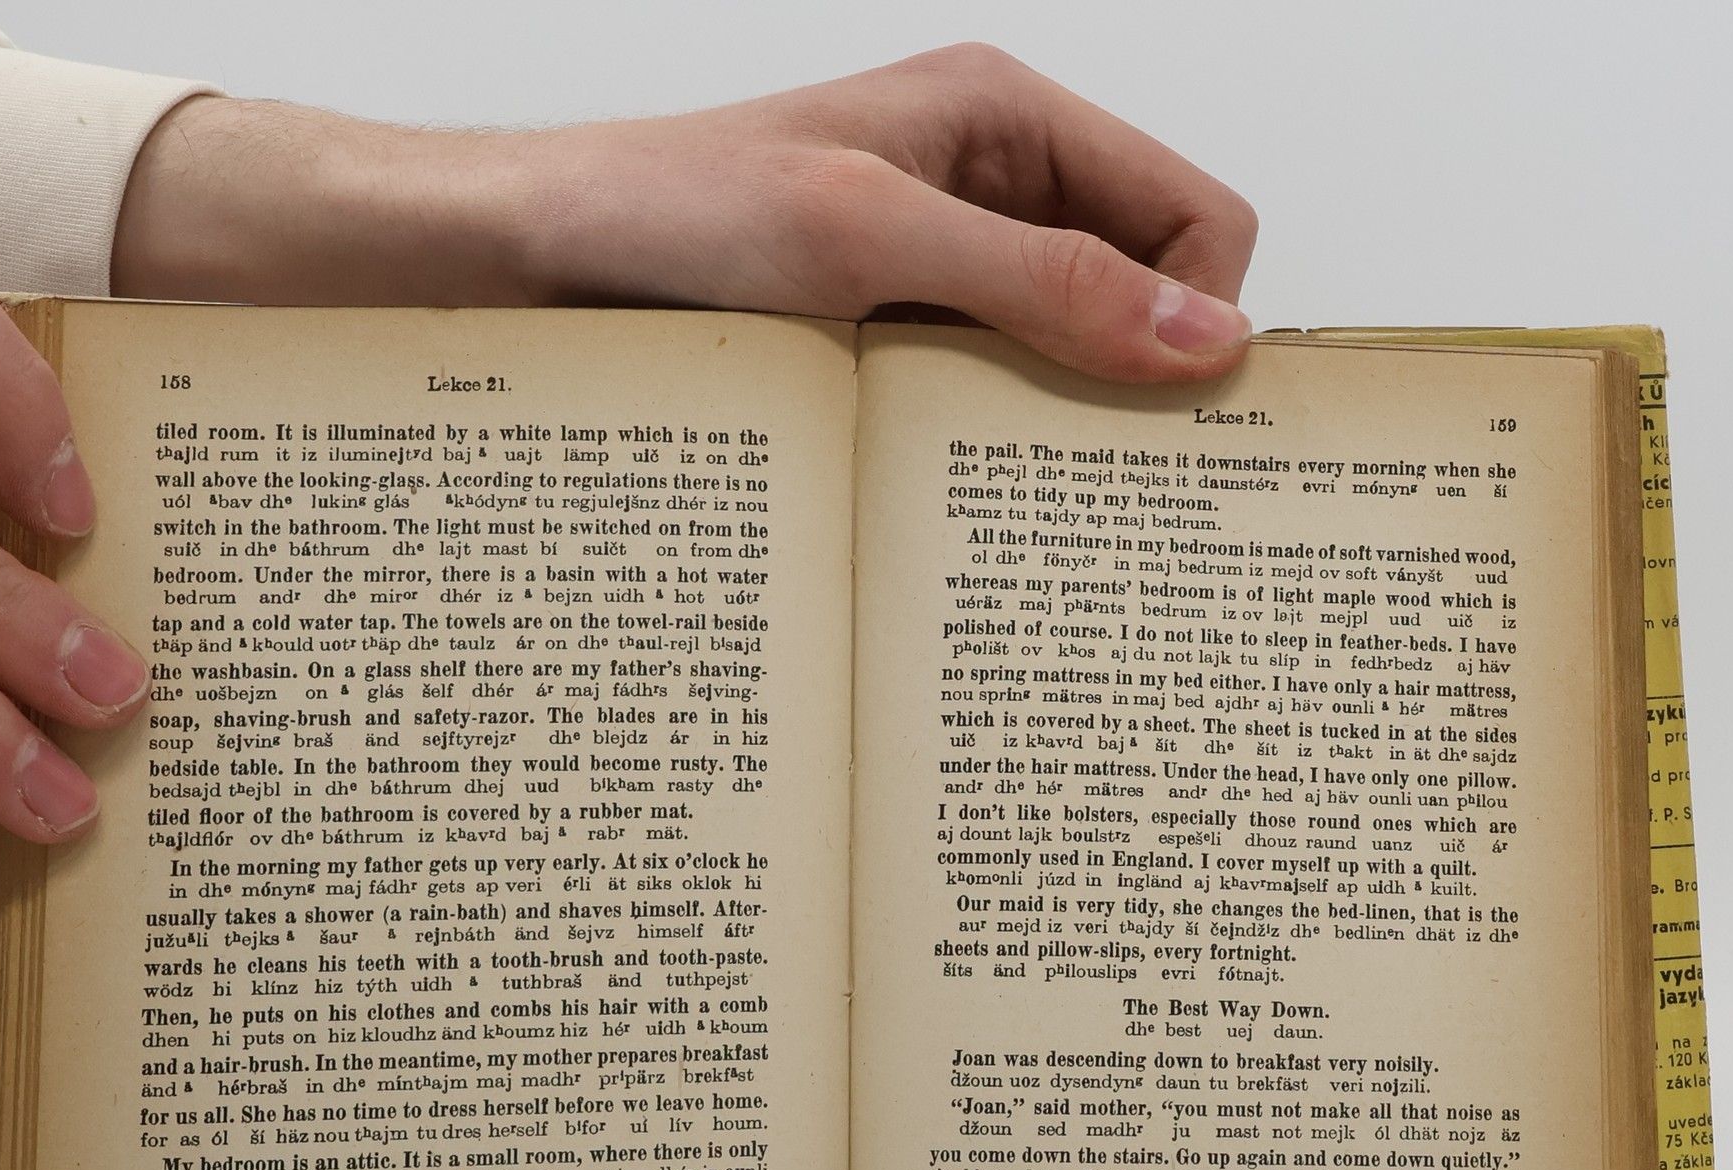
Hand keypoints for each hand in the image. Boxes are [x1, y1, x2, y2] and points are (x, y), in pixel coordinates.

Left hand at [116, 43, 1255, 382]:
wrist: (527, 260)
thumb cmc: (673, 214)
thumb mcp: (871, 240)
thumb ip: (1043, 285)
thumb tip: (1206, 339)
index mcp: (1007, 118)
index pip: (1195, 213)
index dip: (1205, 311)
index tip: (1171, 415)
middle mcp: (986, 188)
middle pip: (1140, 291)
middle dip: (1133, 377)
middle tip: (1097, 478)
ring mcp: (935, 269)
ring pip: (1063, 356)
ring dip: (1051, 422)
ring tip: (1005, 487)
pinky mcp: (886, 339)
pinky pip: (981, 393)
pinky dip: (981, 442)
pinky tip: (945, 486)